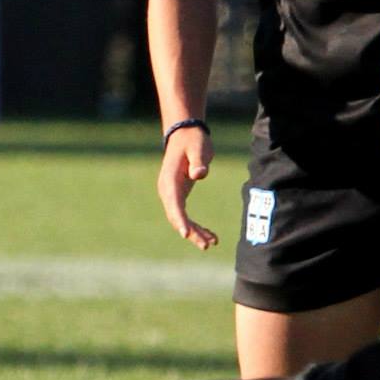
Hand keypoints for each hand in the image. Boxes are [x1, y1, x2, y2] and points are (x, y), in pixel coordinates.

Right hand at [158, 126, 217, 250]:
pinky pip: (185, 216)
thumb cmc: (192, 141)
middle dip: (190, 232)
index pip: (174, 204)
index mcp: (170, 180)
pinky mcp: (178, 196)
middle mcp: (167, 190)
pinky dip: (196, 226)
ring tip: (212, 243)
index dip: (180, 220)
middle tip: (206, 244)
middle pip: (176, 217)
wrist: (185, 135)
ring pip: (180, 219)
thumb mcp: (198, 149)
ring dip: (194, 232)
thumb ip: (198, 162)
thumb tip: (199, 174)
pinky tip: (210, 235)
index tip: (185, 234)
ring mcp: (172, 194)